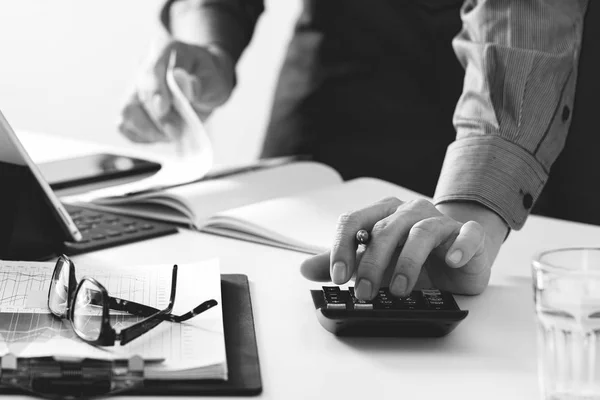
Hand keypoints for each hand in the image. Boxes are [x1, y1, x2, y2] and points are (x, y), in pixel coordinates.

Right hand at [118, 39, 233, 142]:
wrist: (205, 86)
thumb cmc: (209, 80)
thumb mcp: (215, 80)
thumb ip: (202, 83)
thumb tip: (186, 86)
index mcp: (166, 51)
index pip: (153, 68)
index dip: (155, 89)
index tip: (163, 108)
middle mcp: (145, 67)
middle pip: (139, 93)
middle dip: (158, 118)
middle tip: (176, 131)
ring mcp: (135, 88)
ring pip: (127, 111)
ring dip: (149, 129)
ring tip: (173, 133)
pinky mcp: (133, 108)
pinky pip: (126, 126)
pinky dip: (142, 136)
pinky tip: (161, 135)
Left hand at [300, 198, 507, 298]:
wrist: (458, 253)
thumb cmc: (413, 256)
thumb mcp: (375, 261)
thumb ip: (344, 263)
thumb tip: (305, 269)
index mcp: (383, 214)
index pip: (354, 221)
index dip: (342, 247)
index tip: (337, 276)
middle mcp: (409, 213)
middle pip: (384, 230)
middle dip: (371, 263)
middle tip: (363, 291)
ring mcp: (440, 221)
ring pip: (421, 232)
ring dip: (407, 262)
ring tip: (398, 289)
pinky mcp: (468, 235)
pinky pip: (467, 234)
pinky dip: (460, 246)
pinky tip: (451, 261)